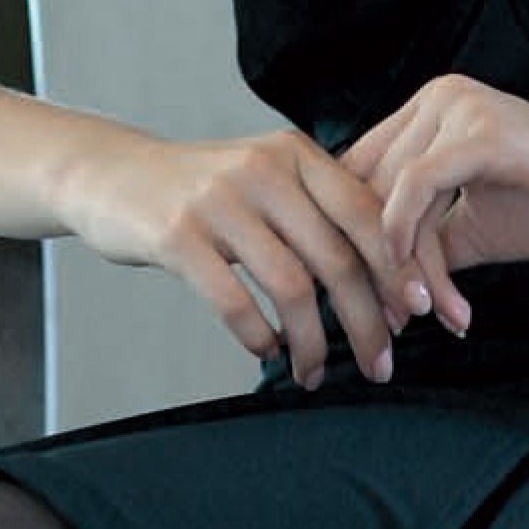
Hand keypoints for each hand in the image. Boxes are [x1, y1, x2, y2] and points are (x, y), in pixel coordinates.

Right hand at [50, 124, 427, 387]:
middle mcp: (263, 171)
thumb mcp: (265, 179)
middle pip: (337, 259)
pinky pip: (234, 302)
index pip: (367, 215)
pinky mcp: (177, 236)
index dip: (398, 270)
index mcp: (296, 155)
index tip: (417, 317)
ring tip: (313, 373)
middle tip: (380, 364)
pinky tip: (267, 353)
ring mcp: (218, 202)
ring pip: (291, 288)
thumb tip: (389, 283)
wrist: (112, 175)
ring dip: (313, 343)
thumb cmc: (201, 191)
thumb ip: (319, 213)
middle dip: (367, 322)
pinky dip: (259, 337)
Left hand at [341, 77, 528, 331]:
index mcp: (431, 110)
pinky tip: (434, 296)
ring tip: (435, 318)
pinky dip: (414, 248)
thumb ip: (420, 240)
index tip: (374, 303)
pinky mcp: (482, 133)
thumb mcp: (473, 229)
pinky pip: (416, 190)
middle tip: (400, 323)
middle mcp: (438, 97)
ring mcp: (459, 109)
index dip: (354, 239)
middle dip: (379, 264)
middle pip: (367, 188)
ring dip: (407, 271)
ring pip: (389, 198)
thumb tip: (366, 284)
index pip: (360, 173)